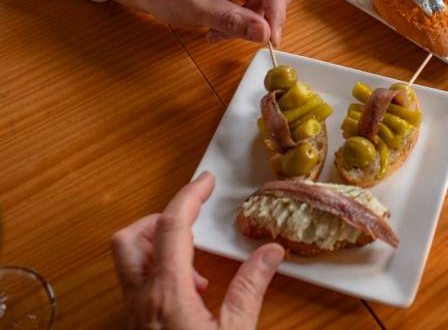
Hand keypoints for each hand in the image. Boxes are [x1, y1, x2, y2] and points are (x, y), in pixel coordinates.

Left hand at [90, 0, 290, 44]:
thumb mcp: (199, 9)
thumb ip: (234, 21)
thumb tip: (265, 34)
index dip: (275, 8)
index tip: (271, 37)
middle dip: (257, 18)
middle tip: (234, 35)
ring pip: (265, 2)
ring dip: (247, 23)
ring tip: (218, 32)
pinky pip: (254, 6)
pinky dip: (241, 22)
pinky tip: (219, 28)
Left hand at [111, 171, 284, 328]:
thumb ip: (250, 289)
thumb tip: (269, 251)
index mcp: (168, 294)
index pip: (171, 227)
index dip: (189, 196)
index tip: (207, 180)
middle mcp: (142, 299)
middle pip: (129, 238)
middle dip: (159, 220)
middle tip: (191, 223)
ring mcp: (135, 314)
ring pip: (128, 260)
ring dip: (157, 247)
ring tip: (196, 266)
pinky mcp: (137, 325)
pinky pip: (137, 284)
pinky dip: (159, 271)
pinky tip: (191, 293)